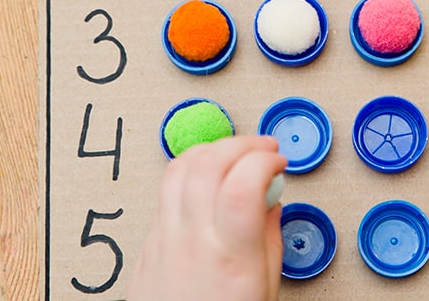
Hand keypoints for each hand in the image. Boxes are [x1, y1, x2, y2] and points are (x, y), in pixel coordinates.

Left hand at [128, 136, 287, 300]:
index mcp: (231, 258)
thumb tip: (272, 200)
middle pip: (208, 165)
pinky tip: (208, 175)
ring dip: (212, 148)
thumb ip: (269, 238)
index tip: (280, 163)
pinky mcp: (148, 240)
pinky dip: (190, 169)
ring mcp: (165, 238)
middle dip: (242, 142)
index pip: (242, 185)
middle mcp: (193, 242)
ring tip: (234, 152)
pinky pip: (165, 188)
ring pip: (179, 168)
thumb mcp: (265, 289)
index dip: (265, 161)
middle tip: (263, 148)